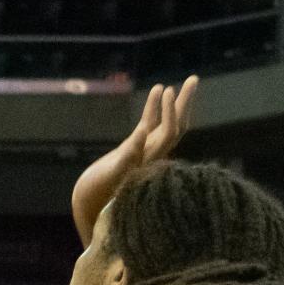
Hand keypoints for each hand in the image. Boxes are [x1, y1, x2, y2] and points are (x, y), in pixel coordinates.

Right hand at [72, 76, 197, 239]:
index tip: (166, 90)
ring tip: (178, 82)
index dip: (171, 111)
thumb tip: (142, 131)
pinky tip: (156, 90)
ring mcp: (145, 151)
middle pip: (176, 126)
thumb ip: (128, 153)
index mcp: (150, 159)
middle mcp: (153, 154)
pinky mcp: (135, 149)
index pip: (170, 131)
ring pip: (165, 124)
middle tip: (193, 78)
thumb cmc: (98, 192)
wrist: (90, 205)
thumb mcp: (112, 172)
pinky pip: (149, 125)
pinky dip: (153, 108)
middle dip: (185, 102)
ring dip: (173, 103)